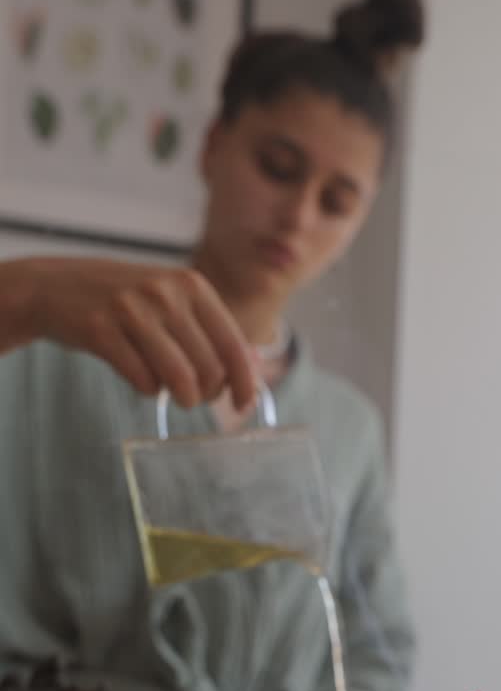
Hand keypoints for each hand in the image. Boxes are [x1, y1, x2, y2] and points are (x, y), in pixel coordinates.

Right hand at [26, 257, 257, 408]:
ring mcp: (132, 310)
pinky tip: (142, 379)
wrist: (55, 286)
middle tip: (197, 397)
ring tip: (178, 397)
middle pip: (209, 368)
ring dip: (184, 399)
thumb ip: (209, 328)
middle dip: (208, 394)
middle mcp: (165, 293)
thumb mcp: (170, 297)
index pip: (233, 343)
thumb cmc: (123, 299)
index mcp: (191, 284)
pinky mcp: (102, 331)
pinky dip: (149, 391)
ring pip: (180, 379)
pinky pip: (143, 381)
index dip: (244, 382)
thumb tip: (254, 367)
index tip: (243, 405)